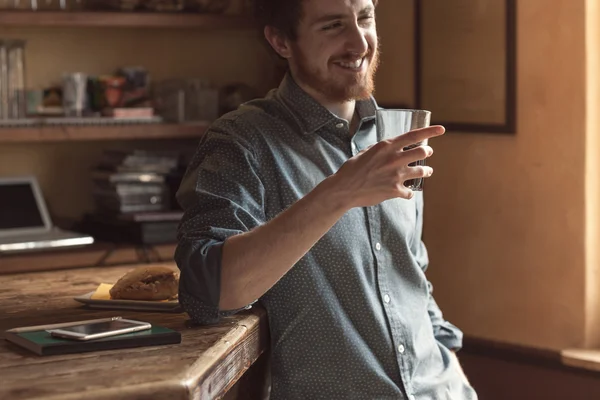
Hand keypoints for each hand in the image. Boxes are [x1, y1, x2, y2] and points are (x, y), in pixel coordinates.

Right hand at [330, 125, 444, 208]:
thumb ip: (380, 149)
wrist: (344, 189)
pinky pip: (409, 192)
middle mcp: (394, 159)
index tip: (442, 129)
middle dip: (427, 152)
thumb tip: (389, 147)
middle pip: (422, 152)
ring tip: (427, 171)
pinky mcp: (394, 190)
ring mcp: (396, 175)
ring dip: (426, 171)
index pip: (414, 135)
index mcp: (386, 146)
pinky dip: (408, 192)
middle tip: (427, 153)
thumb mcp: (365, 152)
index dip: (430, 131)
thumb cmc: (351, 169)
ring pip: (422, 171)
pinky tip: (405, 193)